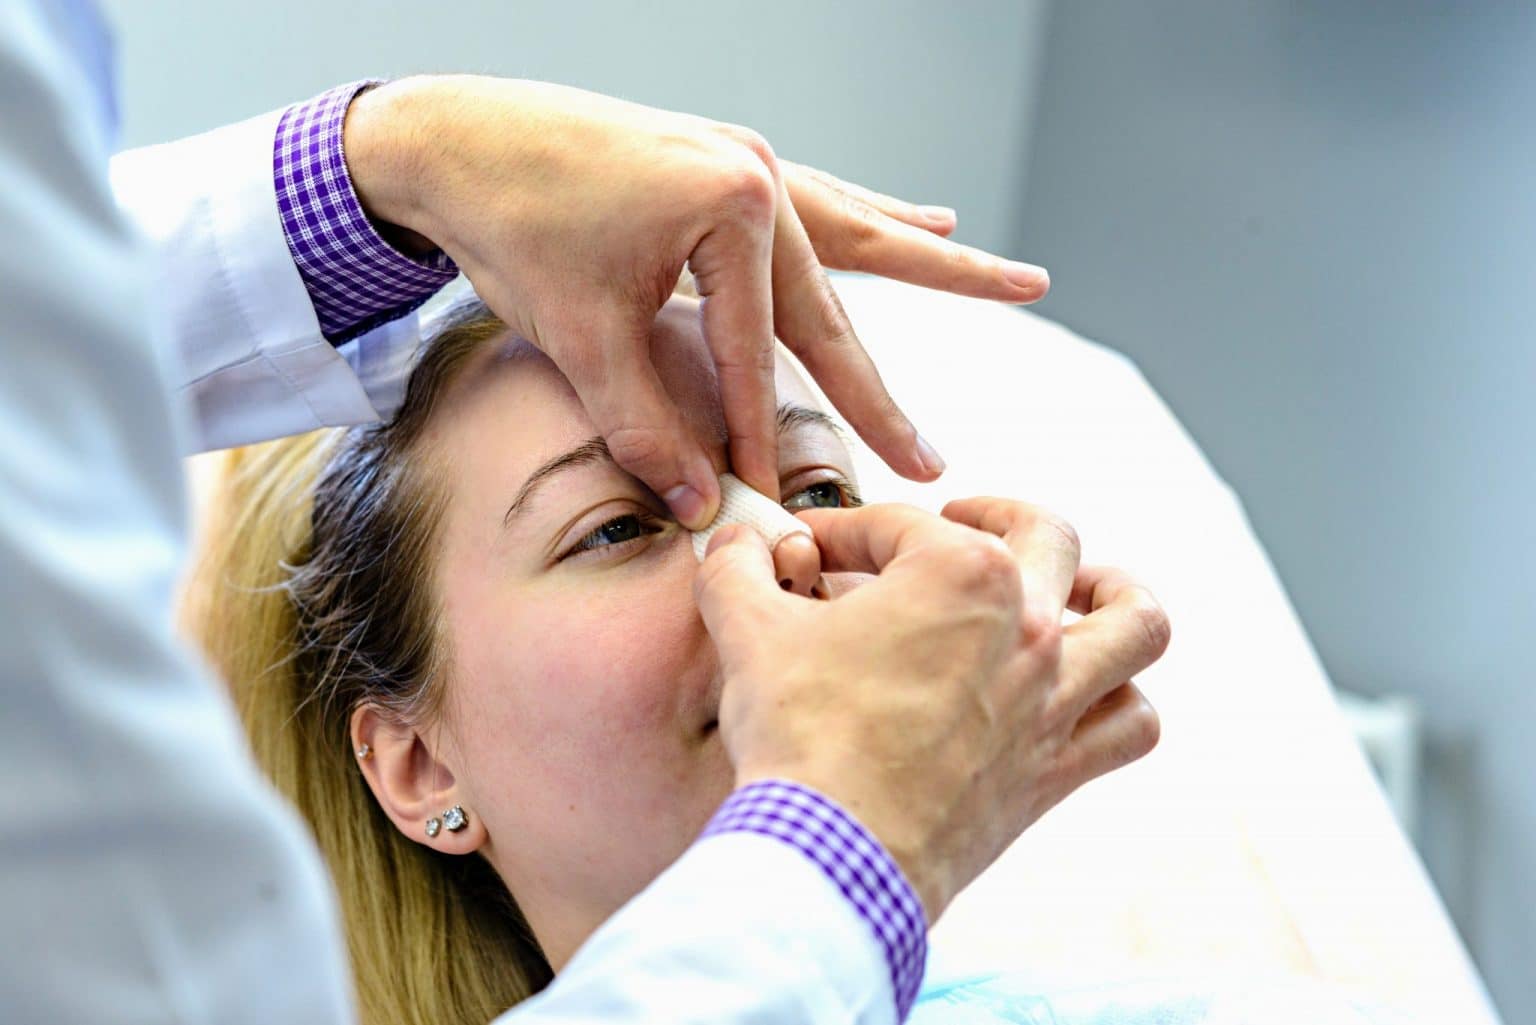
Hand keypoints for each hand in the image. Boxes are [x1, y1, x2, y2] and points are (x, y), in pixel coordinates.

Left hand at [343, 76, 1049, 527]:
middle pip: (832, 304)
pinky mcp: (732, 160)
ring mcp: (751, 159)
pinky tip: (931, 224)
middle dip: (878, 390)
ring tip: (1020, 281)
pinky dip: (876, 220)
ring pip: (856, 238)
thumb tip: (698, 506)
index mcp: (731, 204)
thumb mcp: (581, 335)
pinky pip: (824, 205)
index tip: (777, 497)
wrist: (452, 136)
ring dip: (931, 272)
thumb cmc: (513, 224)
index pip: (760, 350)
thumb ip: (644, 425)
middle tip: (932, 458)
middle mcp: (758, 173)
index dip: (762, 431)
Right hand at [693, 499, 1168, 921]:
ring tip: (1079, 590)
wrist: (830, 852)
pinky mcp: (1057, 768)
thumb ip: (738, 570)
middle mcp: (1028, 625)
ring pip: (1136, 624)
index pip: (902, 525)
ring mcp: (1054, 699)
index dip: (845, 531)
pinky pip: (1131, 726)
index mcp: (962, 572)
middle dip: (995, 516)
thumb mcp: (749, 630)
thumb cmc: (798, 735)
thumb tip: (734, 545)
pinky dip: (1121, 703)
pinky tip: (1084, 694)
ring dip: (1113, 597)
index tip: (809, 553)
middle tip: (956, 525)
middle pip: (1044, 536)